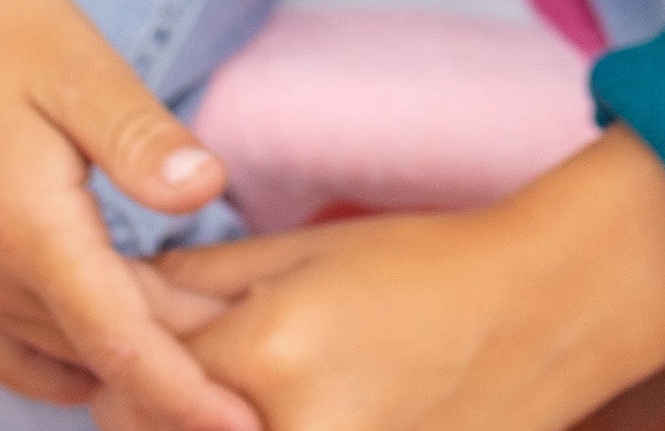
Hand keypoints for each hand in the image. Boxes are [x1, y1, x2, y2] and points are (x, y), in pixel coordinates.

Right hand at [0, 0, 260, 430]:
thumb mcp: (77, 63)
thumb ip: (140, 138)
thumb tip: (209, 192)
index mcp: (23, 232)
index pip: (120, 344)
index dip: (185, 395)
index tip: (243, 428)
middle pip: (95, 356)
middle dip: (173, 377)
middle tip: (252, 378)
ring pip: (52, 357)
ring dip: (123, 366)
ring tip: (200, 359)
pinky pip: (6, 348)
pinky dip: (66, 357)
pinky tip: (112, 336)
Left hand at [108, 125, 664, 430]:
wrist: (545, 309)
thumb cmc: (427, 264)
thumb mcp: (307, 251)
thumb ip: (203, 282)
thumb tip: (119, 295)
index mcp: (270, 354)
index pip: (137, 379)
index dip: (124, 358)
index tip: (128, 346)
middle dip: (157, 411)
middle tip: (183, 379)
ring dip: (211, 427)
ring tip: (254, 393)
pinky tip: (298, 409)